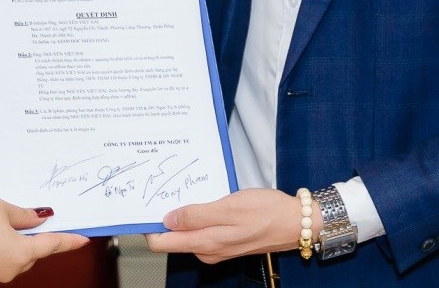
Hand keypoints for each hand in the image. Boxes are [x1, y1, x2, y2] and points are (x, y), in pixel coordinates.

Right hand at [0, 194, 88, 281]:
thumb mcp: (2, 209)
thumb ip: (25, 215)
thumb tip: (40, 218)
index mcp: (22, 254)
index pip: (52, 245)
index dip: (69, 241)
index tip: (83, 239)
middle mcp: (11, 268)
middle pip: (33, 251)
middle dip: (35, 235)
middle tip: (35, 216)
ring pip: (16, 254)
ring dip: (16, 237)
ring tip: (4, 216)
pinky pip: (1, 256)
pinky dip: (3, 243)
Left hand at [144, 188, 301, 264]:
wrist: (296, 222)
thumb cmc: (266, 212)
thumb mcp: (229, 207)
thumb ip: (197, 215)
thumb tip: (168, 220)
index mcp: (204, 243)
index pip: (161, 243)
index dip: (148, 226)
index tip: (143, 206)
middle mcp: (206, 249)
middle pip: (170, 237)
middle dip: (162, 216)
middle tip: (162, 190)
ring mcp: (215, 246)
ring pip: (186, 231)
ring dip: (181, 212)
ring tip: (182, 189)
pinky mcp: (224, 239)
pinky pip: (200, 228)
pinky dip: (196, 214)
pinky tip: (202, 198)